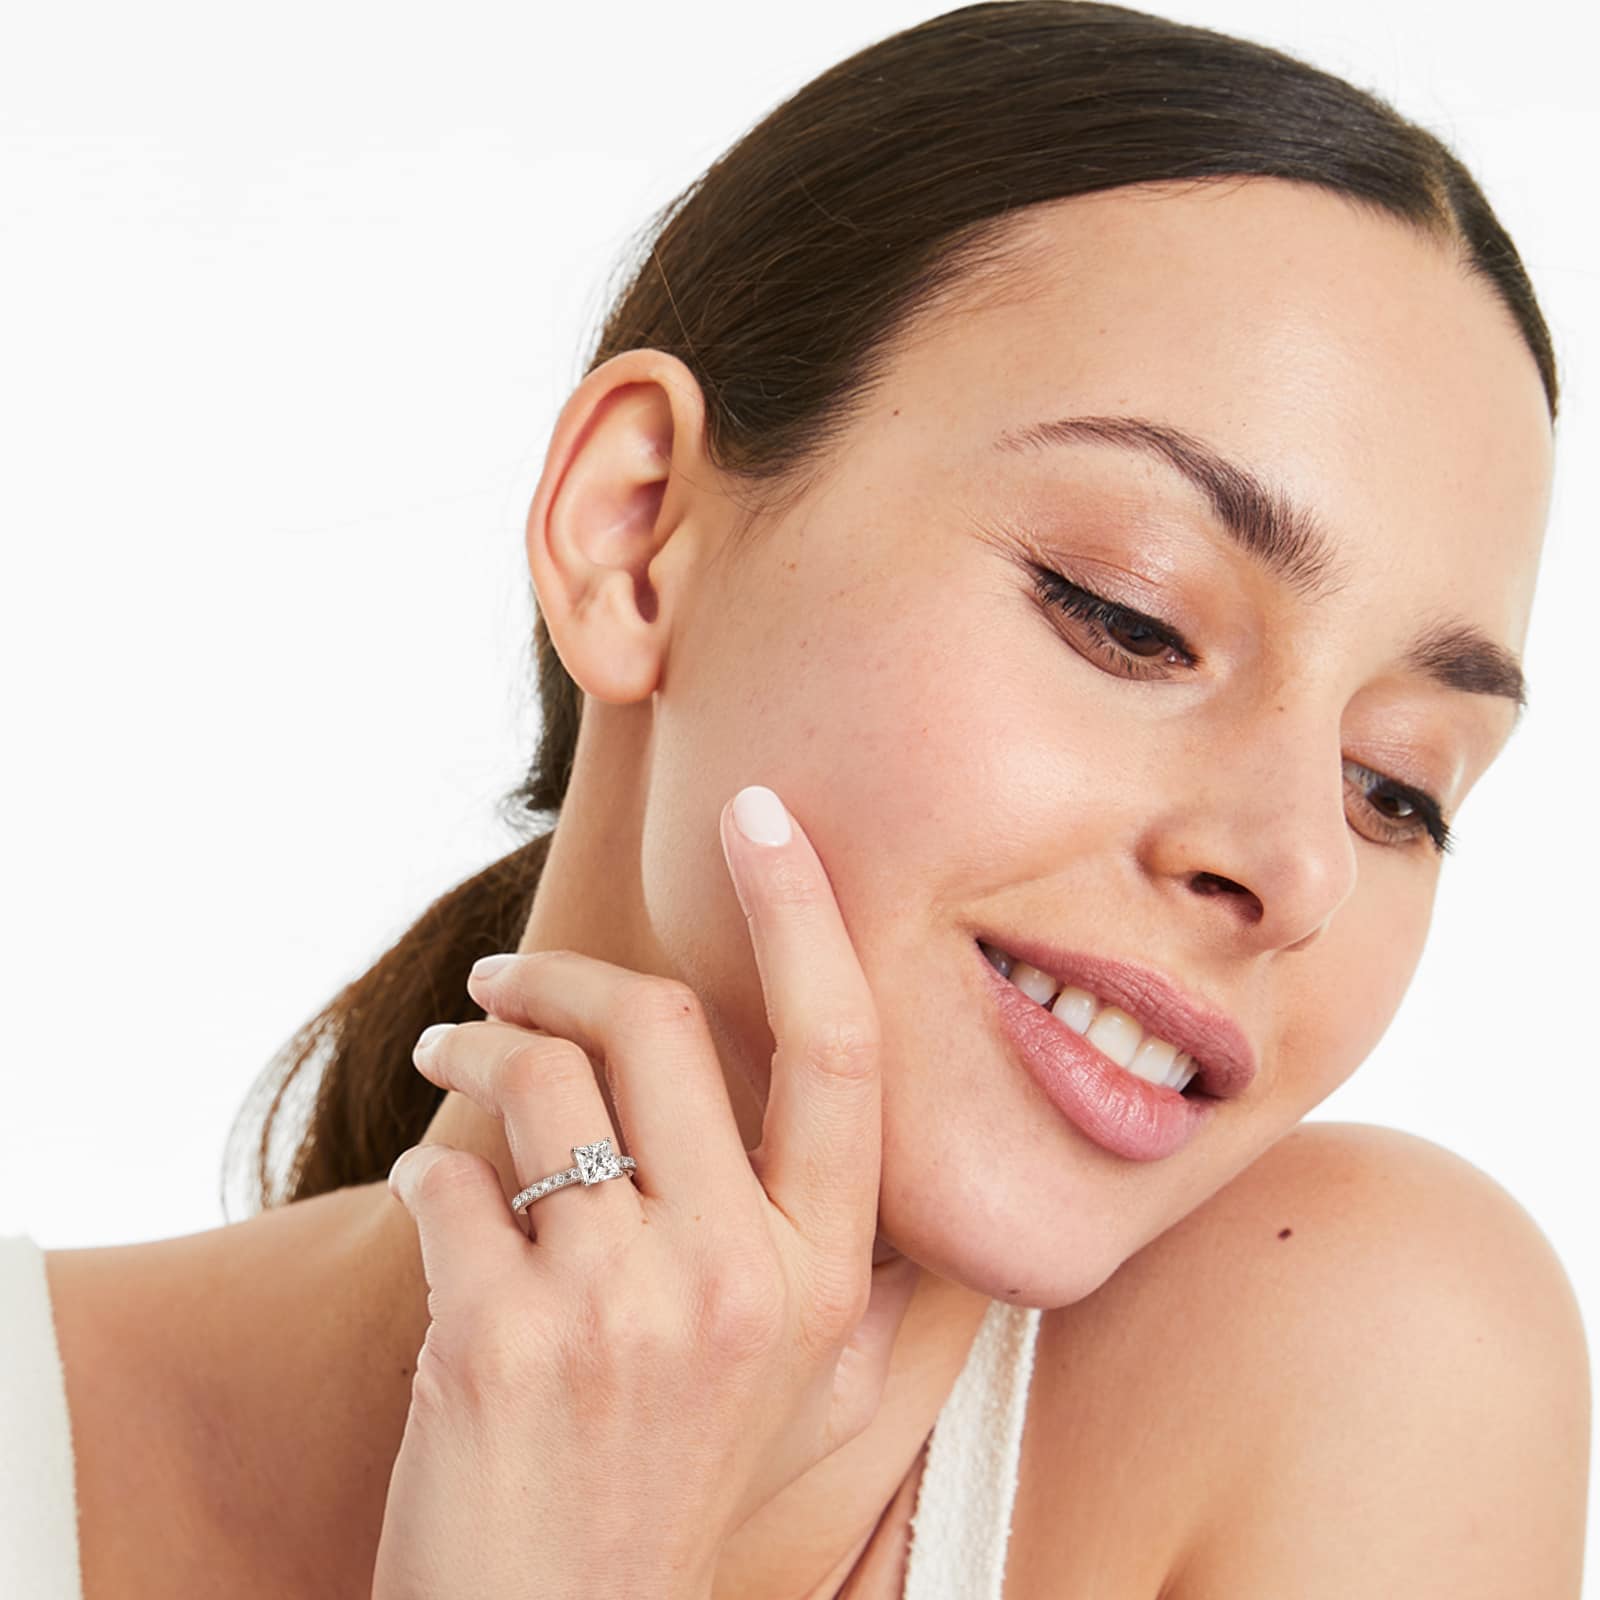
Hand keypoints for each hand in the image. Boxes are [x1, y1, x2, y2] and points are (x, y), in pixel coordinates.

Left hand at [371, 784, 920, 1599]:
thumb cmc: (673, 1490)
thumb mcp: (803, 1384)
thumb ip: (833, 1253)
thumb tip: (826, 1105)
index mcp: (825, 1275)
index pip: (838, 1051)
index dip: (804, 913)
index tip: (760, 815)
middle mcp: (741, 1280)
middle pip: (657, 1026)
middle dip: (558, 976)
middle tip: (502, 983)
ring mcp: (622, 1311)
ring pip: (537, 1083)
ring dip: (474, 1051)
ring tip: (450, 1066)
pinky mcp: (501, 1341)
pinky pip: (446, 1179)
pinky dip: (424, 1165)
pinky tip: (430, 1197)